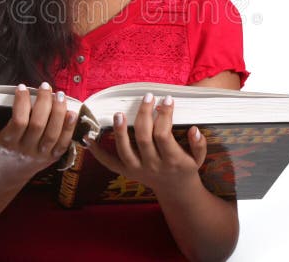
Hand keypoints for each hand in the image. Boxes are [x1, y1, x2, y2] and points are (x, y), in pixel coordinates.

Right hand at [0, 82, 77, 184]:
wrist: (8, 175)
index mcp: (8, 144)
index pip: (18, 121)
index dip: (22, 103)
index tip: (22, 87)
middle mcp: (25, 150)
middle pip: (38, 125)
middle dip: (43, 103)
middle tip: (45, 86)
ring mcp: (41, 155)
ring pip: (53, 133)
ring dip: (58, 112)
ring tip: (60, 94)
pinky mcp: (53, 158)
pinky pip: (64, 143)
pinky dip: (69, 128)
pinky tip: (72, 112)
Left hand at [85, 92, 206, 194]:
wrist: (176, 192)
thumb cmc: (187, 168)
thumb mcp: (200, 159)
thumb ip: (199, 145)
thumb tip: (194, 129)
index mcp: (172, 160)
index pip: (163, 134)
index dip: (164, 115)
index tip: (166, 99)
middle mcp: (153, 166)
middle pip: (143, 138)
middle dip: (144, 115)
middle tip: (147, 96)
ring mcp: (138, 170)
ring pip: (125, 150)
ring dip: (119, 131)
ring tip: (118, 112)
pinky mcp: (127, 172)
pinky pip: (109, 163)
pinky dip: (97, 152)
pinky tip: (88, 138)